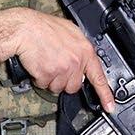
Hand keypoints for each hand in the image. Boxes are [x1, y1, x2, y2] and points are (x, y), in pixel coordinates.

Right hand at [0, 7, 116, 111]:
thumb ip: (80, 49)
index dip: (105, 94)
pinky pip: (44, 85)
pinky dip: (39, 79)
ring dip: (51, 80)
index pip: (99, 77)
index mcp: (85, 51)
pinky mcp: (47, 75)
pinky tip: (39, 64)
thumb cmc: (45, 28)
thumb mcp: (72, 32)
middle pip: (74, 86)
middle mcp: (76, 61)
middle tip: (57, 66)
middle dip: (65, 81)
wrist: (25, 28)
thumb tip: (84, 60)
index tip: (109, 107)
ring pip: (58, 88)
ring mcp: (62, 69)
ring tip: (47, 62)